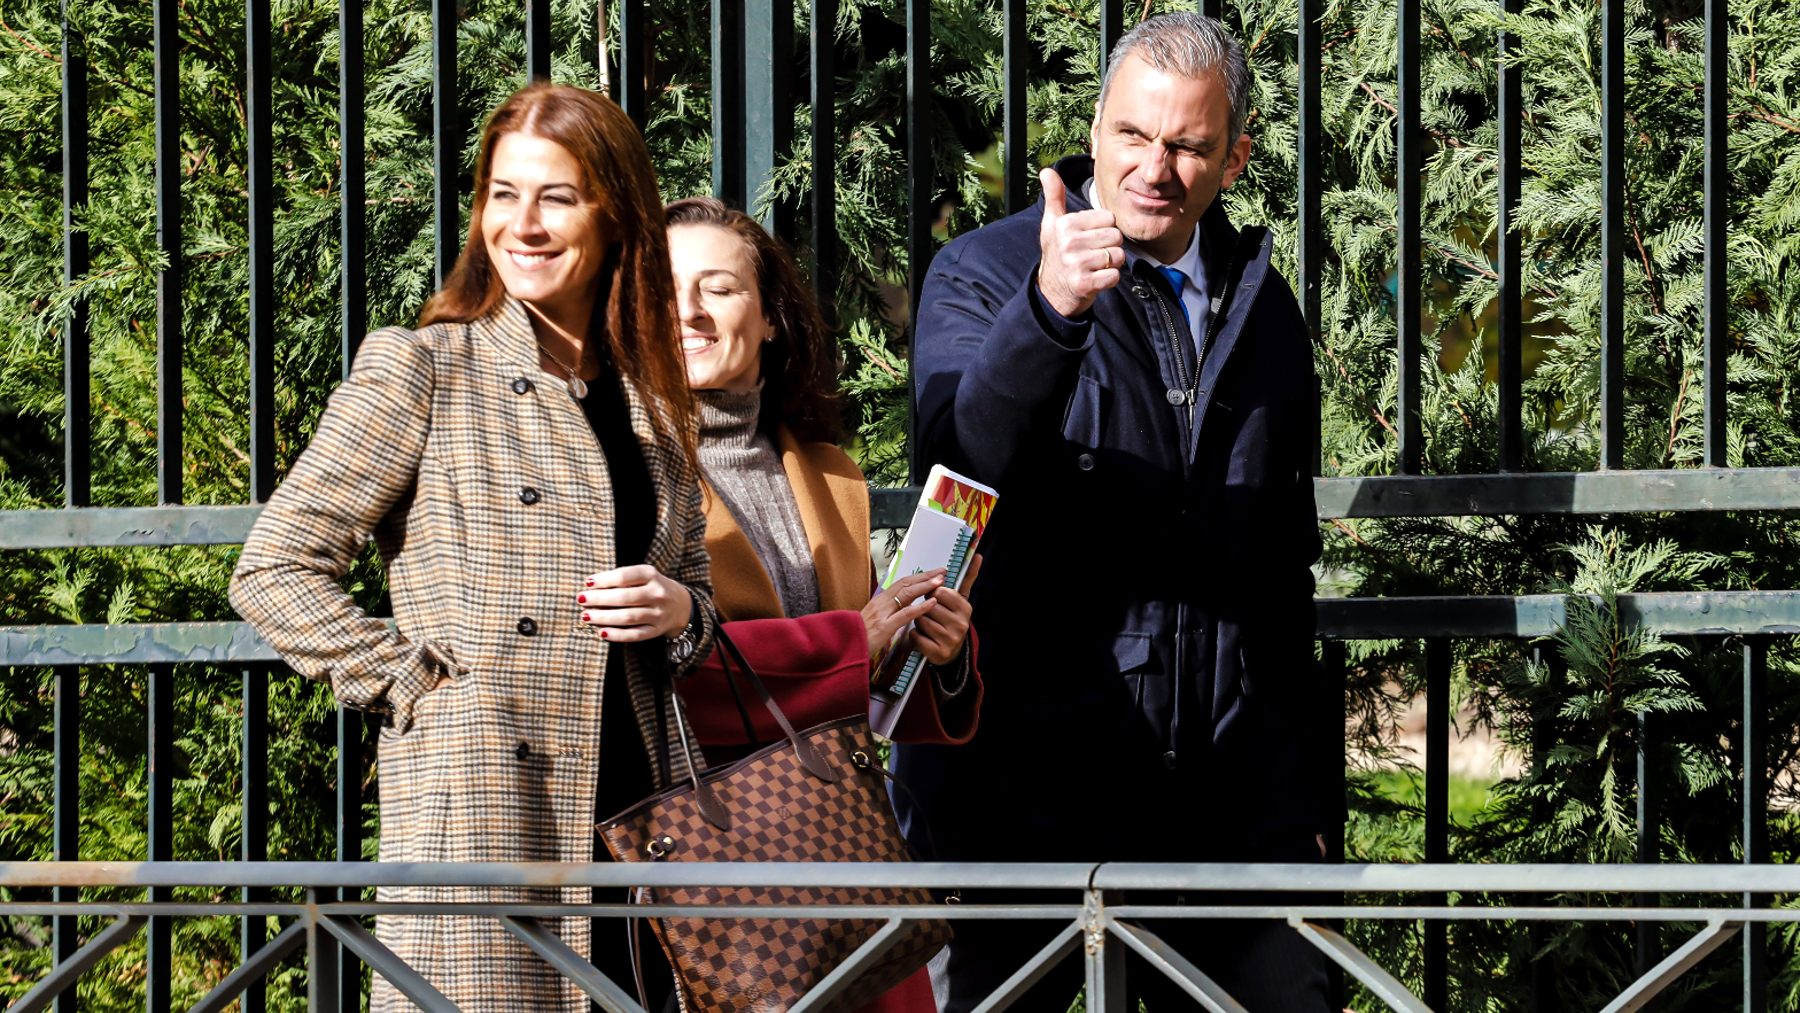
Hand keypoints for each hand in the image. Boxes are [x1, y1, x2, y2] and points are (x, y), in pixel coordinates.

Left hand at [576, 564, 693, 642]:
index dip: (604, 580)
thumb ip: (622, 578)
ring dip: (604, 618)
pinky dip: (616, 635)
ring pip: (628, 617)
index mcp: (651, 575)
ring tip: (586, 616)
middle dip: (599, 599)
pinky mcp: (656, 630)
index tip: (587, 583)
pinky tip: (601, 633)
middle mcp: (657, 594)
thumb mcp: (643, 575)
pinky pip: (634, 635)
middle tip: (581, 600)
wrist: (682, 605)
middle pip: (624, 597)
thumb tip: (591, 586)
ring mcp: (658, 613)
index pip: (624, 576)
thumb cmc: (653, 587)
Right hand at [862, 569, 944, 659]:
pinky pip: (905, 614)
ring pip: (907, 594)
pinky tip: (933, 603)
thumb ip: (888, 611)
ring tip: (940, 581)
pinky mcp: (884, 627)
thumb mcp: (874, 619)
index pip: (902, 583)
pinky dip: (921, 607)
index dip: (919, 576)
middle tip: (942, 570)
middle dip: (926, 576)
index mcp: (879, 600)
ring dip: (925, 586)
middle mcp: (881, 603)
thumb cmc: (860, 636)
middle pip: (906, 583)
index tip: (934, 573)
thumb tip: (904, 604)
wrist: (844, 648)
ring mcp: (882, 613)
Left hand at [909, 554, 981, 665]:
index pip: (940, 592)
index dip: (933, 593)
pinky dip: (915, 636)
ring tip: (928, 626)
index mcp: (965, 608)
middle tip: (932, 615)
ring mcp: (950, 640)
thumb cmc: (951, 618)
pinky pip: (915, 637)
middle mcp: (961, 624)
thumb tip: (978, 555)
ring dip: (919, 622)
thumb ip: (966, 578)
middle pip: (928, 606)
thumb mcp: (959, 599)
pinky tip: (924, 637)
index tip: (935, 597)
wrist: (951, 650)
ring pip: (920, 621)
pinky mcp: (938, 653)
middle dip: (925, 608)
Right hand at [1036, 167, 1124, 318]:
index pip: (1109, 218)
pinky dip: (1109, 280)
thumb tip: (1047, 171)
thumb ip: (1054, 196)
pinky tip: (1095, 279)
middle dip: (1110, 247)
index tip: (1088, 239)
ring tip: (1094, 267)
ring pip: (1118, 256)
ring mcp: (1076, 264)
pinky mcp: (1084, 284)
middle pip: (1116, 236)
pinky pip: (1114, 276)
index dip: (1104, 229)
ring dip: (1111, 264)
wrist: (1051, 293)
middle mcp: (1069, 242)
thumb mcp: (1052, 224)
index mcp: (1065, 224)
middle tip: (1093, 255)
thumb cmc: (1056, 253)